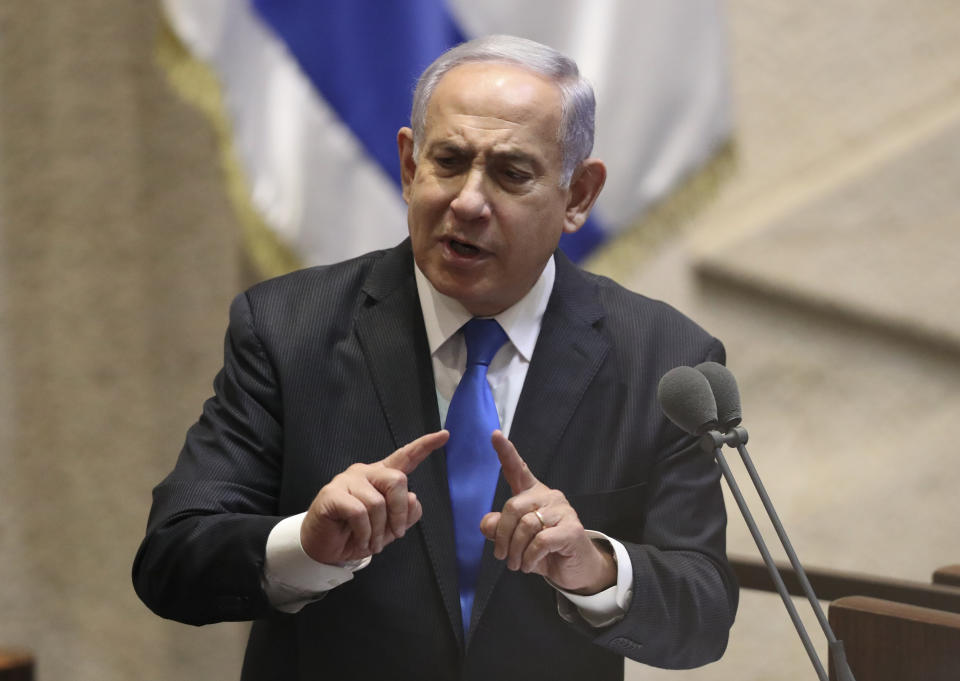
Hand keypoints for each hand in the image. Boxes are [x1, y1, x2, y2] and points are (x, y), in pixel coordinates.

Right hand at [300, 430, 448, 563]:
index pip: (405, 457)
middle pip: (396, 480)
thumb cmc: (358, 534)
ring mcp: (347, 481)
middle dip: (399, 512)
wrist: (325, 548)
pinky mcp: (332, 493)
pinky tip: (360, 541)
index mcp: (382, 477)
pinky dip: (364, 533)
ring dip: (378, 531)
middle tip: (395, 534)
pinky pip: (358, 512)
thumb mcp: (389, 529)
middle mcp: (366, 473)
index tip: (445, 435)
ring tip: (371, 543)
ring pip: (377, 502)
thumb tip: (412, 498)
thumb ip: (406, 513)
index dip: (425, 446)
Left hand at [480, 431, 615, 593]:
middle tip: (501, 556)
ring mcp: (563, 511)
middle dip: (502, 535)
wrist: (576, 569)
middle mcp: (549, 496)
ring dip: (515, 551)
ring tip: (516, 564)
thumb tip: (487, 524)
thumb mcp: (515, 542)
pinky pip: (540, 541)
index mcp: (533, 494)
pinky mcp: (572, 529)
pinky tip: (529, 564)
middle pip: (513, 506)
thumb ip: (499, 530)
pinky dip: (529, 557)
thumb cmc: (545, 551)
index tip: (494, 435)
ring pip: (526, 525)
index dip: (505, 452)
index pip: (518, 469)